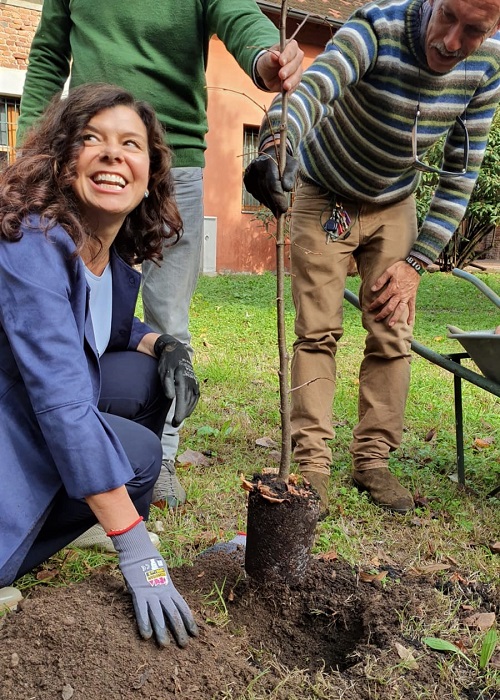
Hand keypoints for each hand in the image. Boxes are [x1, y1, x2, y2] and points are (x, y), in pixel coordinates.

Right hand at [111, 520, 198, 646]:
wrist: (139, 551)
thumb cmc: (150, 563)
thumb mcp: (163, 574)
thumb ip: (165, 587)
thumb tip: (168, 598)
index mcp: (170, 587)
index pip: (183, 607)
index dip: (190, 620)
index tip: (195, 634)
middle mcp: (163, 592)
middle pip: (174, 614)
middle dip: (179, 630)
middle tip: (184, 645)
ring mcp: (151, 592)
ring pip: (159, 615)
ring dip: (162, 631)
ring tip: (165, 645)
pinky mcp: (138, 592)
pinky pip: (141, 610)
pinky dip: (144, 623)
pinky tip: (146, 635)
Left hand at [154, 334, 198, 426]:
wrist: (176, 350)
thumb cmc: (167, 362)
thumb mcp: (164, 371)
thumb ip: (167, 384)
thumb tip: (171, 398)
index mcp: (182, 379)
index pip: (182, 399)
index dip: (180, 412)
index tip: (176, 421)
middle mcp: (191, 381)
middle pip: (188, 402)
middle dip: (183, 414)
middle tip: (175, 424)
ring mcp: (194, 382)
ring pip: (193, 400)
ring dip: (188, 410)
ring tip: (180, 419)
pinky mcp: (195, 382)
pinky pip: (196, 396)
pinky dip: (193, 404)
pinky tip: (188, 410)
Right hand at [243, 146, 298, 216]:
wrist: (270, 154)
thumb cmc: (284, 161)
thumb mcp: (293, 164)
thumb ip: (291, 174)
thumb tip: (287, 188)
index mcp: (268, 162)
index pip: (272, 184)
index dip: (278, 198)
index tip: (284, 209)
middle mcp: (256, 167)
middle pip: (265, 191)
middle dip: (274, 204)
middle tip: (282, 213)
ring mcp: (249, 174)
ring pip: (260, 194)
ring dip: (269, 204)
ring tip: (278, 210)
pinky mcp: (247, 180)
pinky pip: (256, 194)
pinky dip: (264, 200)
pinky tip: (270, 203)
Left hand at [256, 39, 303, 91]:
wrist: (267, 74)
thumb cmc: (267, 62)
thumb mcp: (265, 59)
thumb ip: (270, 57)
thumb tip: (274, 56)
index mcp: (290, 46)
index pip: (292, 48)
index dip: (287, 55)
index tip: (281, 61)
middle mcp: (297, 57)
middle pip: (296, 62)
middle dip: (289, 69)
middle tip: (281, 75)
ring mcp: (298, 70)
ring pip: (298, 75)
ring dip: (292, 81)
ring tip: (285, 86)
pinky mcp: (297, 81)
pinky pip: (296, 85)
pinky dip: (291, 89)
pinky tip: (287, 92)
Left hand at [369, 261, 420, 326]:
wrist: (415, 266)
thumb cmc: (401, 268)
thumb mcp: (389, 271)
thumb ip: (381, 280)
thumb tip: (373, 289)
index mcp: (392, 288)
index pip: (381, 299)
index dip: (375, 304)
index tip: (370, 308)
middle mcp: (399, 295)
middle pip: (389, 307)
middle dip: (382, 314)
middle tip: (376, 319)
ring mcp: (406, 297)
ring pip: (400, 310)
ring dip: (395, 318)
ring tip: (390, 325)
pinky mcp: (412, 297)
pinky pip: (412, 308)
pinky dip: (411, 316)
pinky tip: (409, 323)